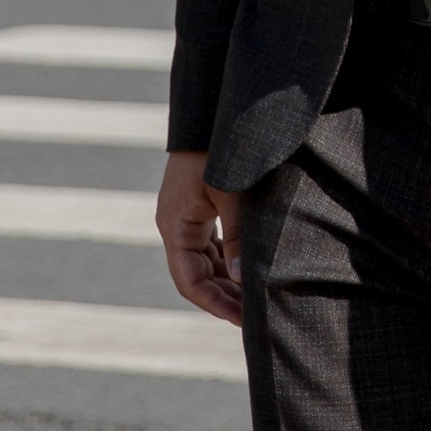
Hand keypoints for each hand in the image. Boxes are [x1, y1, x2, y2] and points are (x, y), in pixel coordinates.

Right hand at [157, 149, 244, 324]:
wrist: (210, 111)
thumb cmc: (218, 150)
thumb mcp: (231, 195)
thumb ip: (237, 238)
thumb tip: (243, 279)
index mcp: (175, 226)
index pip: (190, 281)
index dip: (214, 304)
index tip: (243, 319)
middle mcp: (177, 224)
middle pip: (197, 274)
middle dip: (224, 295)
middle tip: (255, 314)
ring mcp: (187, 214)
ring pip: (206, 259)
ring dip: (227, 278)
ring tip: (255, 297)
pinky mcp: (200, 204)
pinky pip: (212, 241)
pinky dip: (229, 257)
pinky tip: (249, 266)